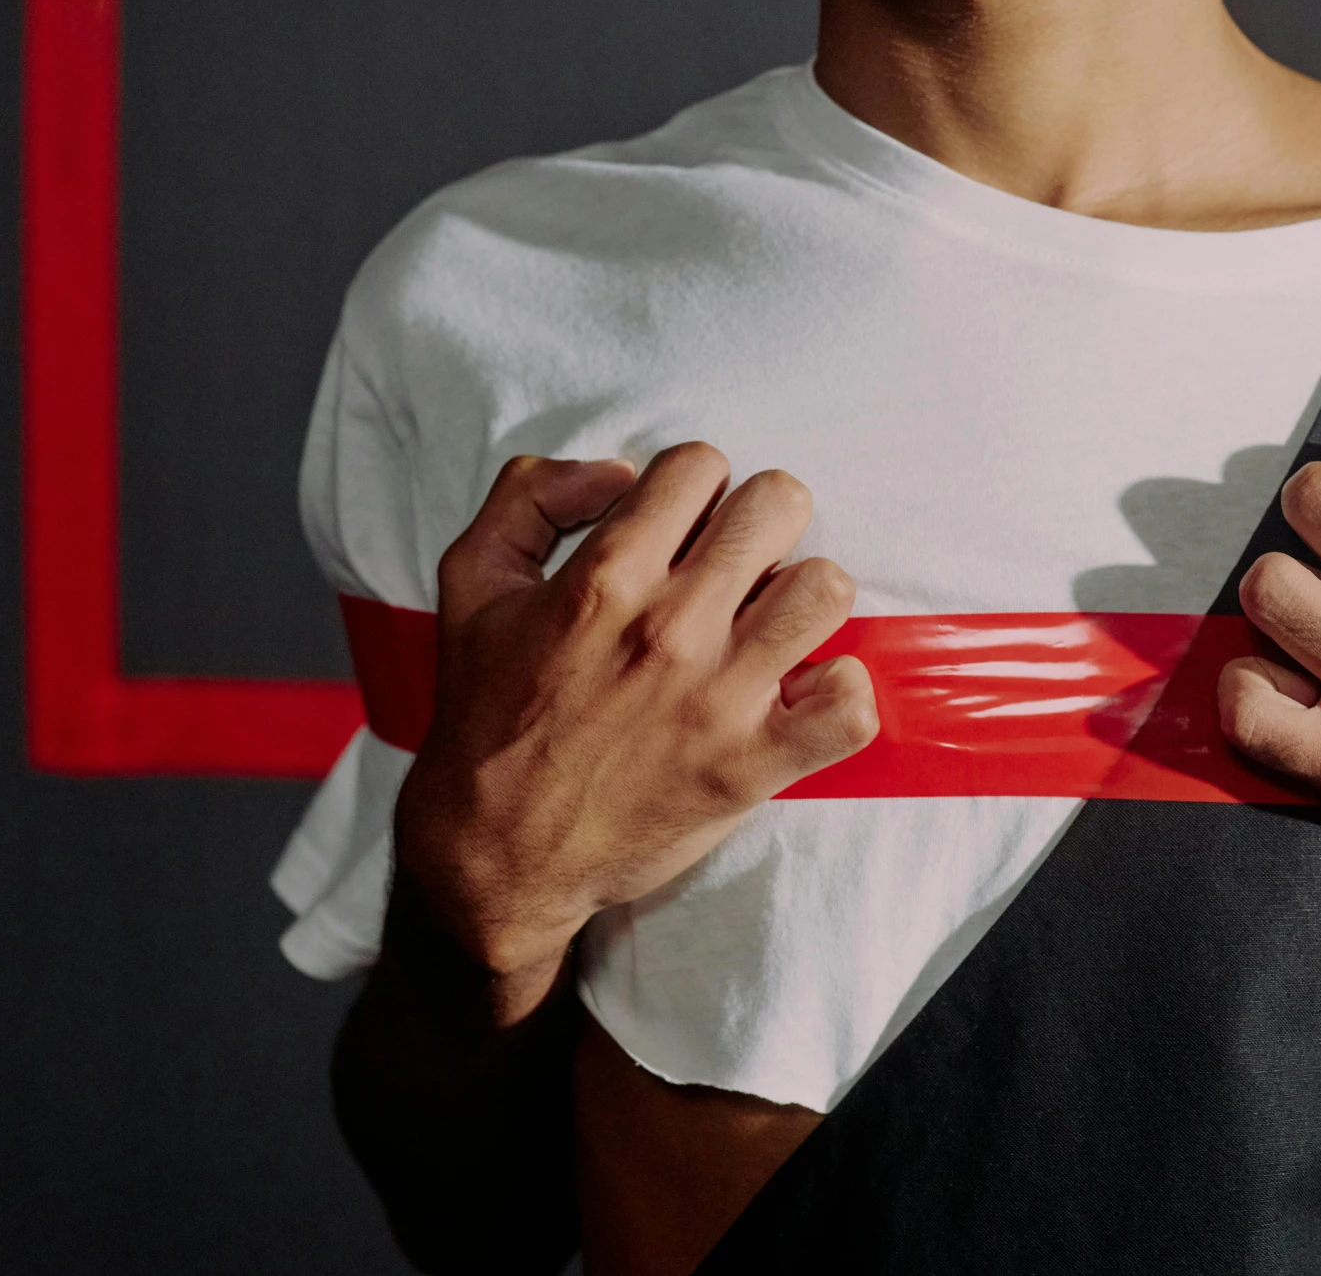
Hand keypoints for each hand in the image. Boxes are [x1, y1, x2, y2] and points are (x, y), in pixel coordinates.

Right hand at [394, 444, 878, 1021]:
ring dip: (804, 597)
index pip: (701, 467)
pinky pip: (849, 707)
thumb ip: (531, 495)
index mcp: (605, 576)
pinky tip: (802, 692)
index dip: (694, 490)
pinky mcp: (753, 766)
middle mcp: (670, 629)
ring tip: (770, 624)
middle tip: (735, 568)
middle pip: (778, 505)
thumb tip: (618, 470)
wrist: (494, 854)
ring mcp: (720, 699)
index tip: (681, 531)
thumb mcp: (471, 582)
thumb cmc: (487, 715)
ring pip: (825, 589)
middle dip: (759, 523)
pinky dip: (840, 693)